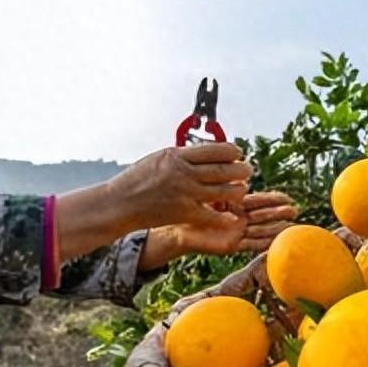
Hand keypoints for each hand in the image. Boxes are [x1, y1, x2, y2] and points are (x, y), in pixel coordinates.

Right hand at [56, 142, 250, 260]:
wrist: (120, 203)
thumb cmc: (137, 179)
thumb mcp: (159, 158)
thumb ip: (182, 155)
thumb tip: (205, 151)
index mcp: (178, 155)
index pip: (217, 150)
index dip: (233, 152)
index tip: (237, 155)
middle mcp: (184, 172)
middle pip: (226, 169)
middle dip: (242, 170)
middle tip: (247, 171)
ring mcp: (185, 193)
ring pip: (225, 191)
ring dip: (238, 191)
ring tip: (241, 190)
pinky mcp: (184, 213)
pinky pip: (213, 215)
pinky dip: (225, 216)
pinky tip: (232, 216)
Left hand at [173, 191, 298, 255]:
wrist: (178, 229)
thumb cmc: (192, 209)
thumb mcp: (210, 196)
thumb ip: (224, 189)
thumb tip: (242, 184)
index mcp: (236, 206)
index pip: (259, 201)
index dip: (273, 199)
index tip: (287, 197)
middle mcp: (239, 219)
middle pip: (263, 215)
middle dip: (278, 212)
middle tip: (294, 209)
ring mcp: (237, 233)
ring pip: (260, 230)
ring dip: (275, 228)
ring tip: (289, 224)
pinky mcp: (232, 246)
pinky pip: (250, 244)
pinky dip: (263, 242)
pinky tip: (275, 241)